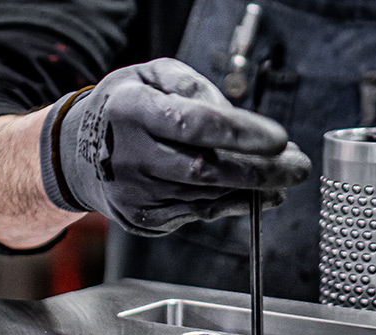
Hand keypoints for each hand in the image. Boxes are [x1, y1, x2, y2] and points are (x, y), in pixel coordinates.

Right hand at [42, 58, 309, 234]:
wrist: (77, 153)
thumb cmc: (126, 108)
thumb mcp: (153, 75)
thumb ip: (196, 87)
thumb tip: (238, 119)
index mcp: (131, 110)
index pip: (194, 124)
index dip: (242, 134)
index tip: (281, 138)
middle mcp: (128, 155)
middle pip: (206, 170)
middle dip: (262, 171)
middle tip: (298, 166)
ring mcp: (134, 193)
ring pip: (207, 197)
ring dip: (254, 191)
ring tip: (283, 178)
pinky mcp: (142, 218)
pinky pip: (197, 215)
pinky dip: (232, 206)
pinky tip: (255, 195)